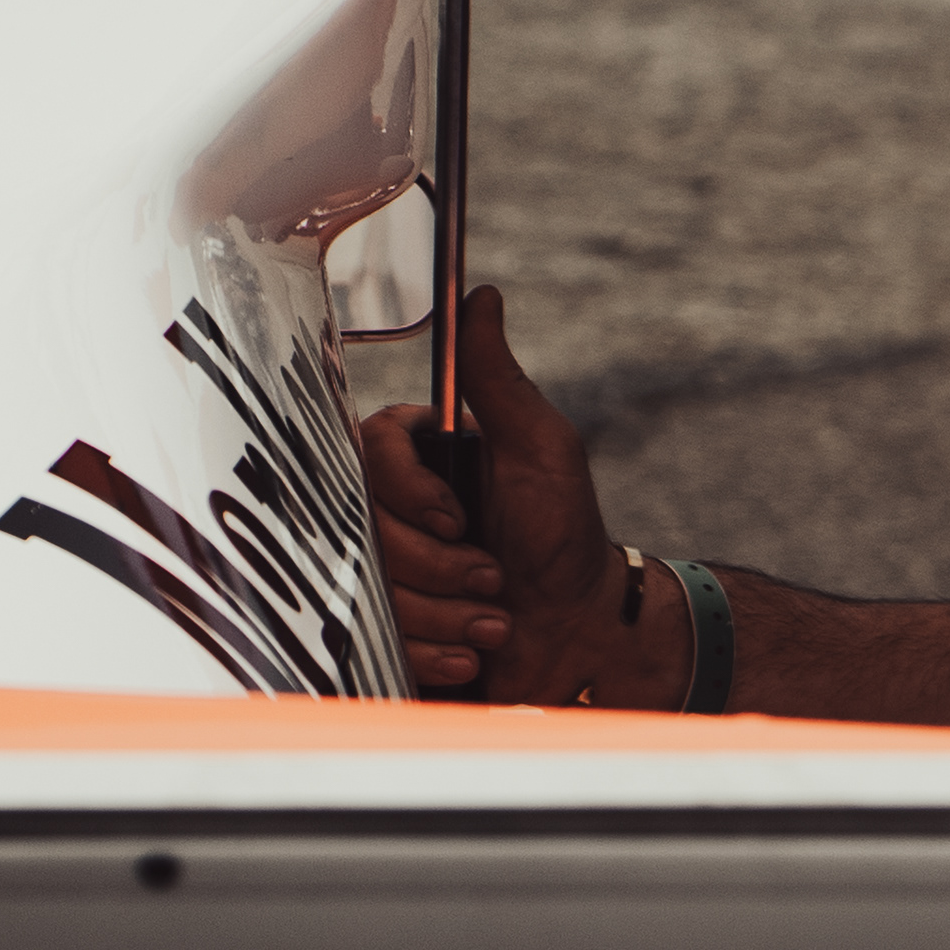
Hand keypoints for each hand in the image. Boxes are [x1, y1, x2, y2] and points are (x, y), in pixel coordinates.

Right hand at [355, 287, 658, 703]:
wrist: (583, 640)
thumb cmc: (568, 540)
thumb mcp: (542, 450)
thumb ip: (499, 380)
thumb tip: (480, 296)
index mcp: (425, 459)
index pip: (372, 450)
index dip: (409, 490)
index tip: (457, 517)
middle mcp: (397, 511)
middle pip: (367, 525)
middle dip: (440, 565)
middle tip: (494, 576)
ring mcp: (390, 573)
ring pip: (373, 589)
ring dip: (448, 613)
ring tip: (496, 619)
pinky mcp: (389, 632)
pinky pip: (380, 642)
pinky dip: (436, 652)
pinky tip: (475, 653)